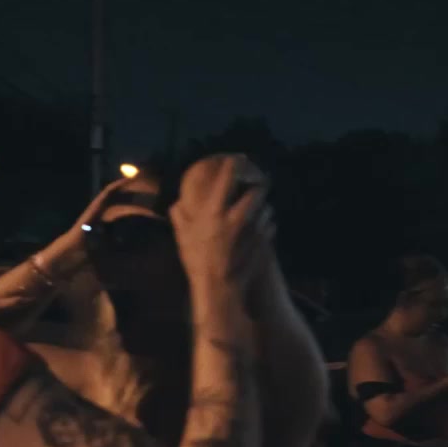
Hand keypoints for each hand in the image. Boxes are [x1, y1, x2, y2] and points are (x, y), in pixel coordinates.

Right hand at [171, 154, 271, 286]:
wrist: (219, 287)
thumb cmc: (197, 262)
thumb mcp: (182, 238)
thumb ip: (180, 217)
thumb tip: (177, 203)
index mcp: (215, 213)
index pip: (227, 180)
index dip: (234, 165)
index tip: (238, 158)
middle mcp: (236, 218)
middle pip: (257, 191)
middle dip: (259, 185)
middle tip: (259, 183)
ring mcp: (253, 230)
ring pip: (267, 208)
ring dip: (264, 206)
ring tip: (261, 208)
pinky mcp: (264, 242)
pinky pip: (270, 226)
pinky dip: (267, 224)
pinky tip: (263, 228)